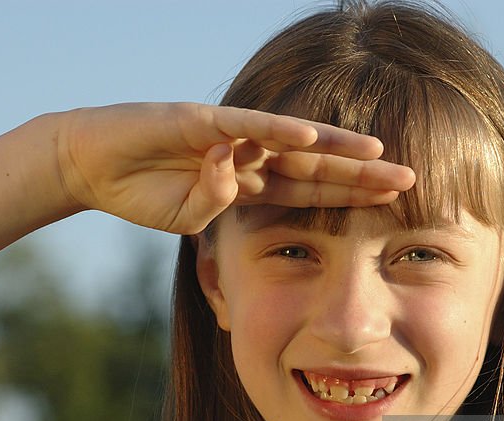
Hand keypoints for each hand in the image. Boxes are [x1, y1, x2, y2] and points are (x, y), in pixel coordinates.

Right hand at [56, 102, 415, 234]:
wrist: (92, 165)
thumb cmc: (140, 192)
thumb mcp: (187, 217)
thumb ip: (217, 206)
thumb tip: (235, 179)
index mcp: (250, 183)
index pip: (311, 190)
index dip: (351, 196)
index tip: (394, 204)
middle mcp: (249, 155)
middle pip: (316, 165)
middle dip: (361, 175)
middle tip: (411, 179)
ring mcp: (228, 136)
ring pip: (291, 140)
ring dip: (334, 147)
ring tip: (377, 154)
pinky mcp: (198, 121)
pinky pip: (244, 127)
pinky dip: (274, 130)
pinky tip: (311, 136)